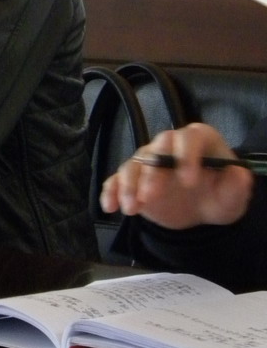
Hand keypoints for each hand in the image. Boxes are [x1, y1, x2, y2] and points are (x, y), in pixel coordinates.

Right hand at [100, 122, 254, 228]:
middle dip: (151, 173)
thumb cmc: (217, 195)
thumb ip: (237, 185)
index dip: (187, 156)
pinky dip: (111, 191)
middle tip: (151, 196)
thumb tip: (237, 174)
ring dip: (129, 186)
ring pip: (133, 165)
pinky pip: (116, 180)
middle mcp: (169, 146)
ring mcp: (148, 161)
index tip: (189, 182)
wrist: (198, 209)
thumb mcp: (233, 195)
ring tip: (131, 209)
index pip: (190, 138)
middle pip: (156, 149)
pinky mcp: (133, 179)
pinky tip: (110, 206)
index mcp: (197, 141)